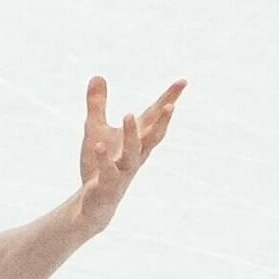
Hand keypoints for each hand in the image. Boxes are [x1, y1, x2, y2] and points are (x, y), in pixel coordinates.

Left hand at [75, 75, 185, 231]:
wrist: (95, 203)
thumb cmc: (100, 164)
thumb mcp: (95, 129)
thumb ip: (97, 104)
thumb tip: (98, 75)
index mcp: (137, 140)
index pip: (153, 117)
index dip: (168, 99)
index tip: (183, 82)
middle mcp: (135, 154)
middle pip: (153, 136)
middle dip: (162, 120)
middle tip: (171, 104)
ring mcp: (123, 170)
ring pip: (133, 153)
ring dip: (131, 135)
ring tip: (128, 114)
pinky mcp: (108, 184)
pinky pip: (107, 171)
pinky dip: (103, 159)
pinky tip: (97, 146)